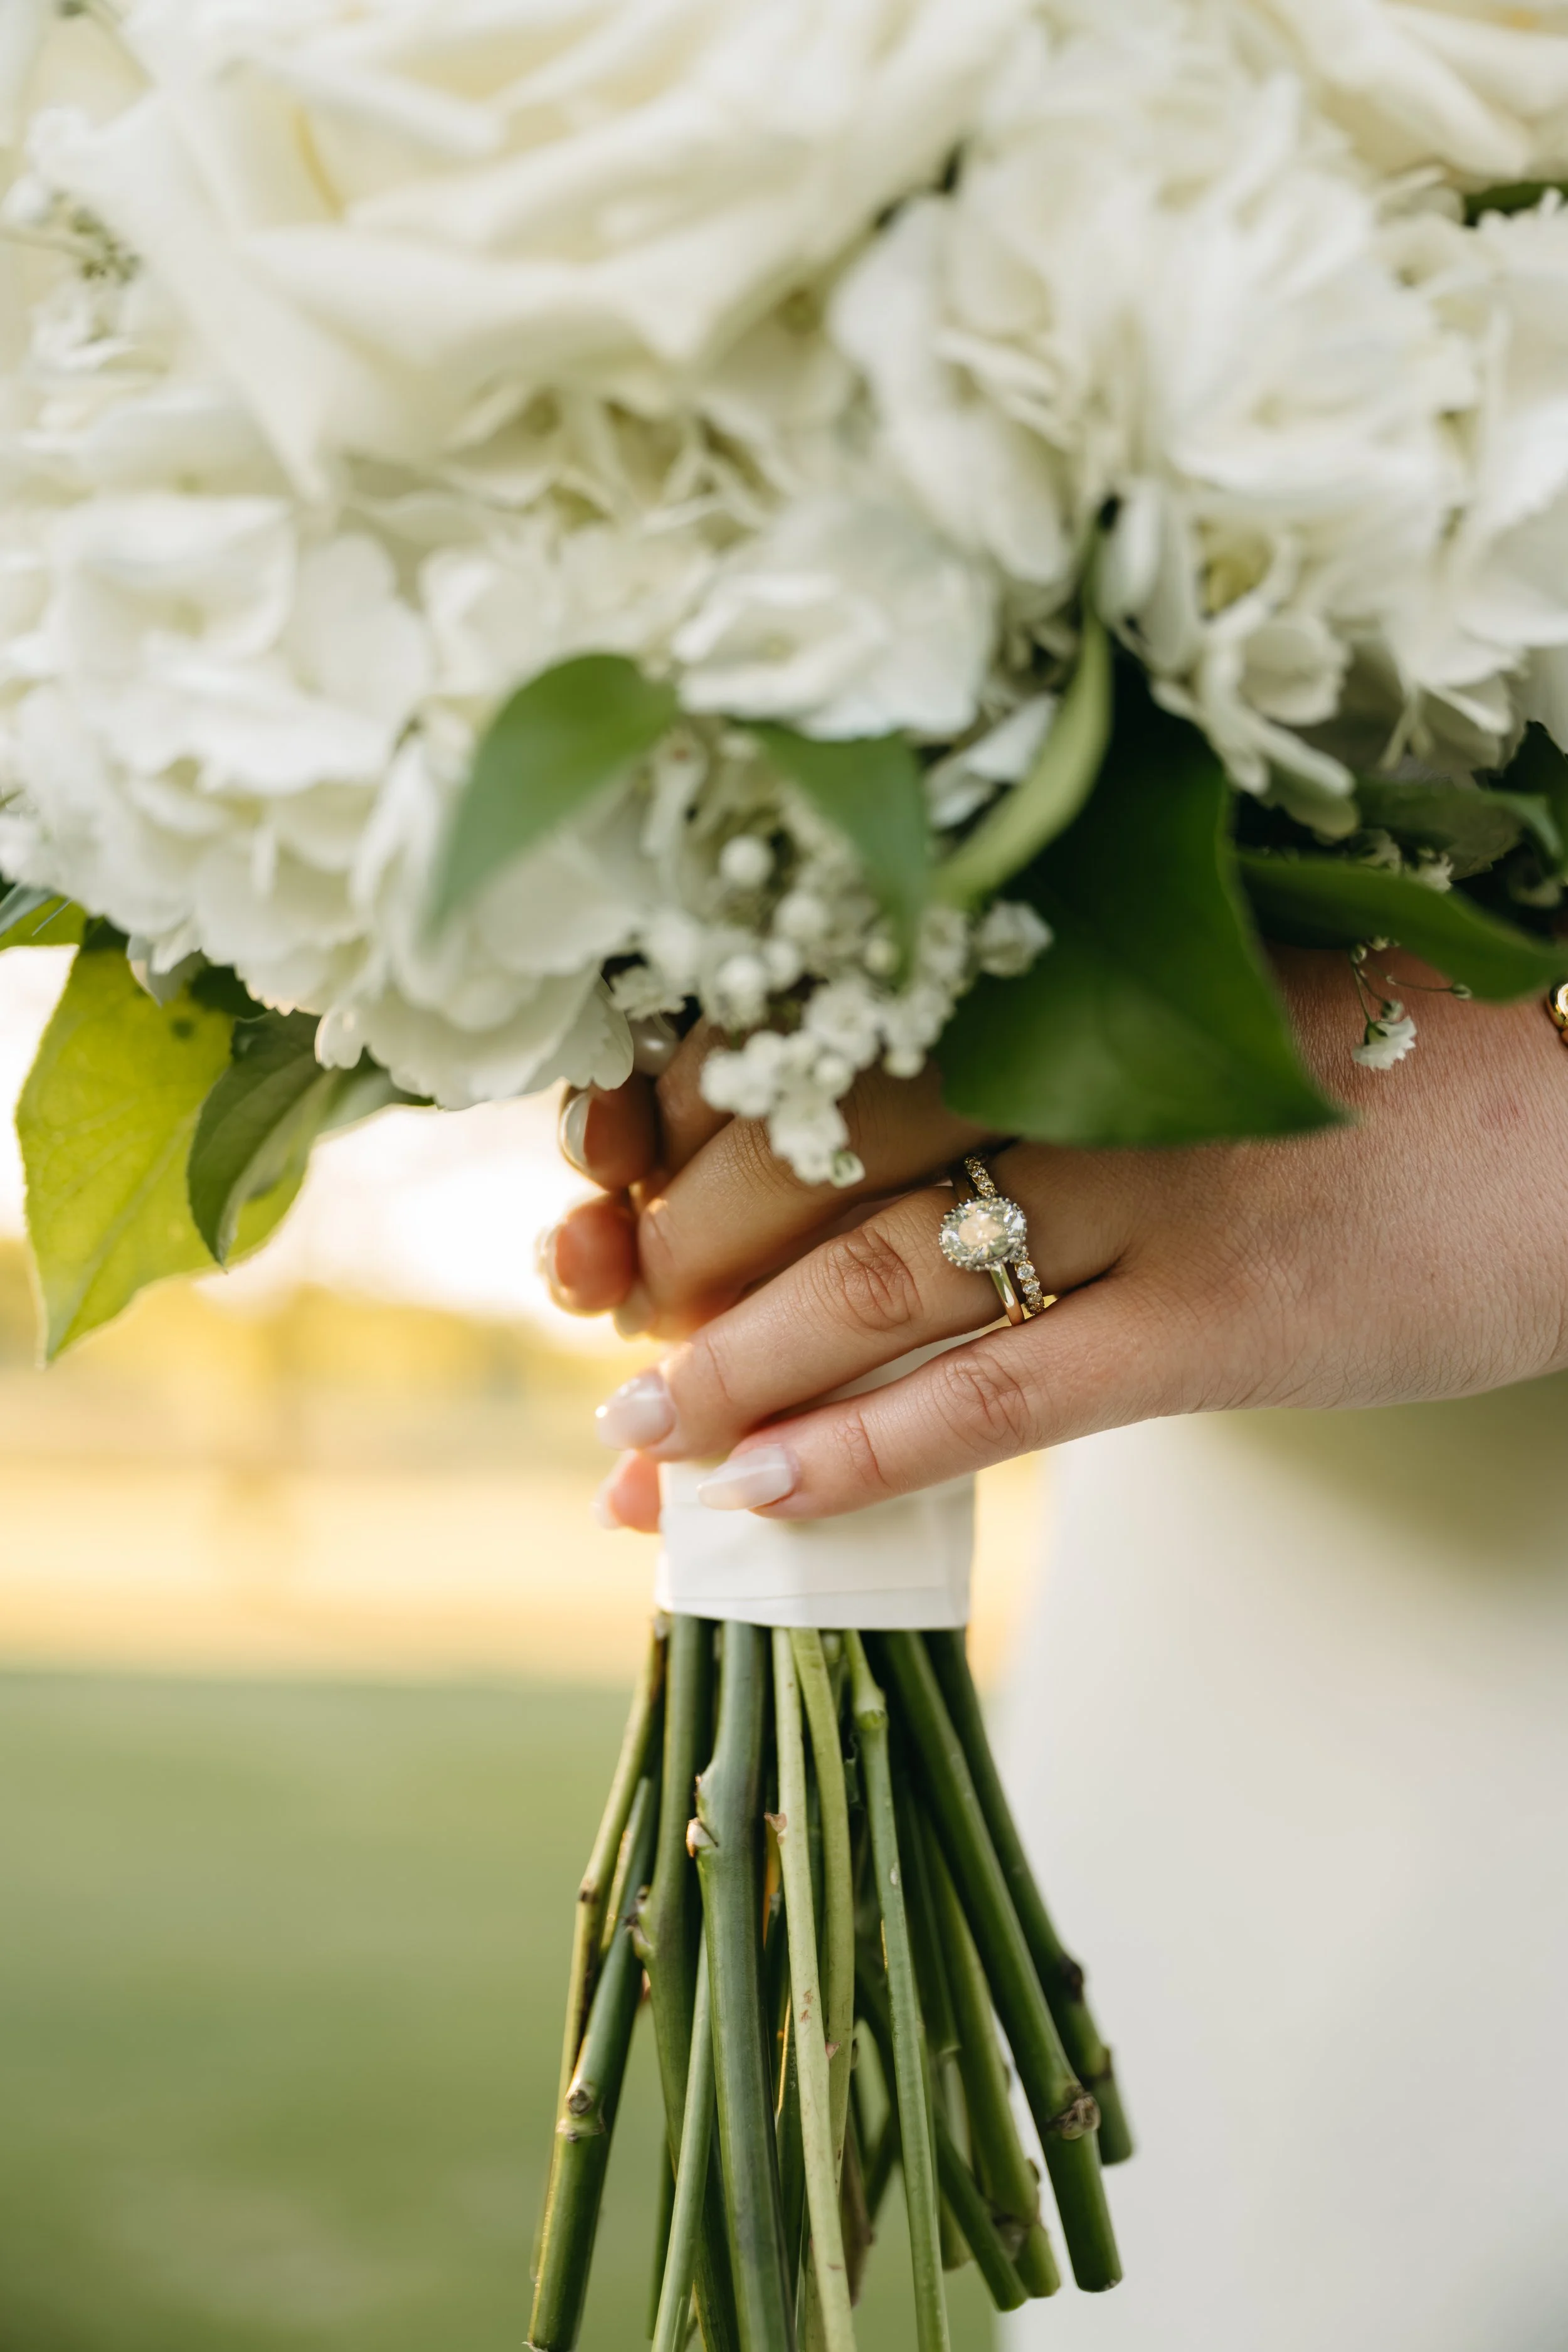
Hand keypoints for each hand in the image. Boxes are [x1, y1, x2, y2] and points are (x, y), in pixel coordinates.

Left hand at [589, 951, 1567, 1524]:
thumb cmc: (1363, 1052)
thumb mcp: (1181, 990)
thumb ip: (1018, 1032)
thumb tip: (824, 1110)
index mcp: (1054, 954)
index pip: (798, 1026)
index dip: (673, 1110)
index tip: (604, 1166)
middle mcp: (1080, 1056)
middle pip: (802, 1154)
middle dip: (673, 1250)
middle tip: (604, 1310)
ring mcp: (1149, 1192)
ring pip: (871, 1281)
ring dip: (724, 1367)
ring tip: (637, 1432)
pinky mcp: (1219, 1321)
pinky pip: (999, 1396)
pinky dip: (861, 1447)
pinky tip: (759, 1492)